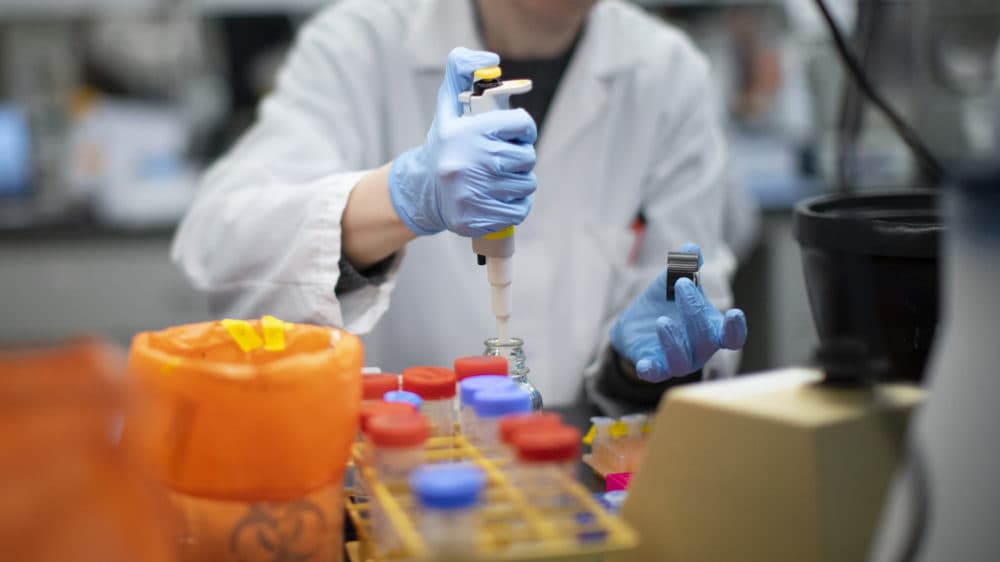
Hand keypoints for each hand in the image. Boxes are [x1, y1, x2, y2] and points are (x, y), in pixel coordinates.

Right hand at [388, 47, 537, 236]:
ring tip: (502, 180)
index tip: (517, 135)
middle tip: (505, 160)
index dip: (525, 129)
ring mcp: (473, 192)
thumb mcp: (447, 108)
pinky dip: (517, 205)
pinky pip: (519, 210)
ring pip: (526, 184)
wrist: (422, 191)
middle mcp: (469, 162)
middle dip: (521, 158)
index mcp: (467, 132)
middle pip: (527, 157)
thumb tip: (489, 57)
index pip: (521, 123)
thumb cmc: (444, 146)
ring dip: (520, 183)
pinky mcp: (476, 217)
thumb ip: (460, 72)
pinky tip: (502, 199)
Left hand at [610, 243, 747, 381]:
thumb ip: (684, 267)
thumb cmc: (666, 303)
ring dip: (674, 342)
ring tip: (662, 321)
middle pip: (705, 340)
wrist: (636, 325)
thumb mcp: (672, 282)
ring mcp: (677, 361)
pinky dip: (650, 369)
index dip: (735, 329)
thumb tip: (691, 249)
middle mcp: (698, 350)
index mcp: (711, 329)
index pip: (732, 337)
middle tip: (682, 283)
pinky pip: (654, 374)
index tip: (734, 313)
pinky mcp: (653, 367)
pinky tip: (644, 362)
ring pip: (682, 363)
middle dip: (695, 312)